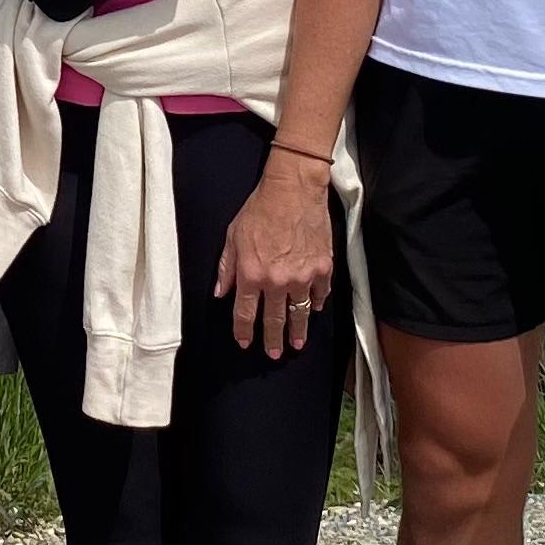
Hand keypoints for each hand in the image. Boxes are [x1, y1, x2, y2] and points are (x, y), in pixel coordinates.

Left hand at [215, 164, 335, 357]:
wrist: (293, 190)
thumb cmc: (259, 209)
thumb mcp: (233, 236)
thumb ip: (227, 268)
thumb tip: (220, 292)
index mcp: (252, 275)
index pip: (245, 313)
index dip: (244, 331)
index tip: (245, 343)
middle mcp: (277, 281)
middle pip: (275, 320)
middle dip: (273, 340)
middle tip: (274, 354)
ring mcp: (303, 277)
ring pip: (300, 313)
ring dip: (298, 331)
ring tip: (296, 344)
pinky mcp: (323, 268)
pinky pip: (321, 294)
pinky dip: (317, 303)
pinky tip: (315, 310)